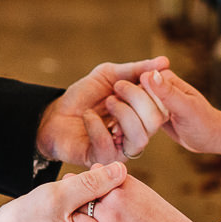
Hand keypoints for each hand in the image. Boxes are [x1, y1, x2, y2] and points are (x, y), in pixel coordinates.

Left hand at [37, 57, 170, 166]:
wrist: (55, 114)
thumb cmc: (85, 96)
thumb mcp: (110, 75)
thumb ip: (136, 70)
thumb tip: (165, 61)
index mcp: (144, 115)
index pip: (164, 107)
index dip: (155, 90)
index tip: (140, 77)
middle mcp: (138, 134)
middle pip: (156, 121)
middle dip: (137, 98)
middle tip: (117, 88)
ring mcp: (121, 150)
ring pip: (139, 137)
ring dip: (122, 113)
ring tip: (107, 101)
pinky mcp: (102, 160)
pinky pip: (109, 145)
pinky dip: (97, 126)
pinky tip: (88, 116)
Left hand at [71, 174, 207, 221]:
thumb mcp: (150, 202)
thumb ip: (129, 197)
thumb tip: (114, 198)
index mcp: (128, 183)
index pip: (96, 176)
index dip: (89, 189)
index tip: (89, 200)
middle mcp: (116, 194)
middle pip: (81, 189)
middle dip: (77, 200)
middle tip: (72, 213)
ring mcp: (109, 215)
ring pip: (77, 208)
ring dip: (75, 217)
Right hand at [115, 67, 220, 154]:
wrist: (212, 137)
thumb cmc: (203, 123)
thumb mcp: (186, 108)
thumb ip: (168, 92)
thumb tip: (150, 74)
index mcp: (166, 79)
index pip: (139, 85)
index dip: (129, 99)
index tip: (119, 114)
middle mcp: (159, 86)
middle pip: (133, 95)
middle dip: (125, 111)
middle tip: (114, 128)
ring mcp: (155, 99)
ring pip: (132, 106)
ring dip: (125, 119)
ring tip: (115, 135)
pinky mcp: (153, 112)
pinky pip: (137, 116)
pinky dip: (130, 125)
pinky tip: (121, 137)